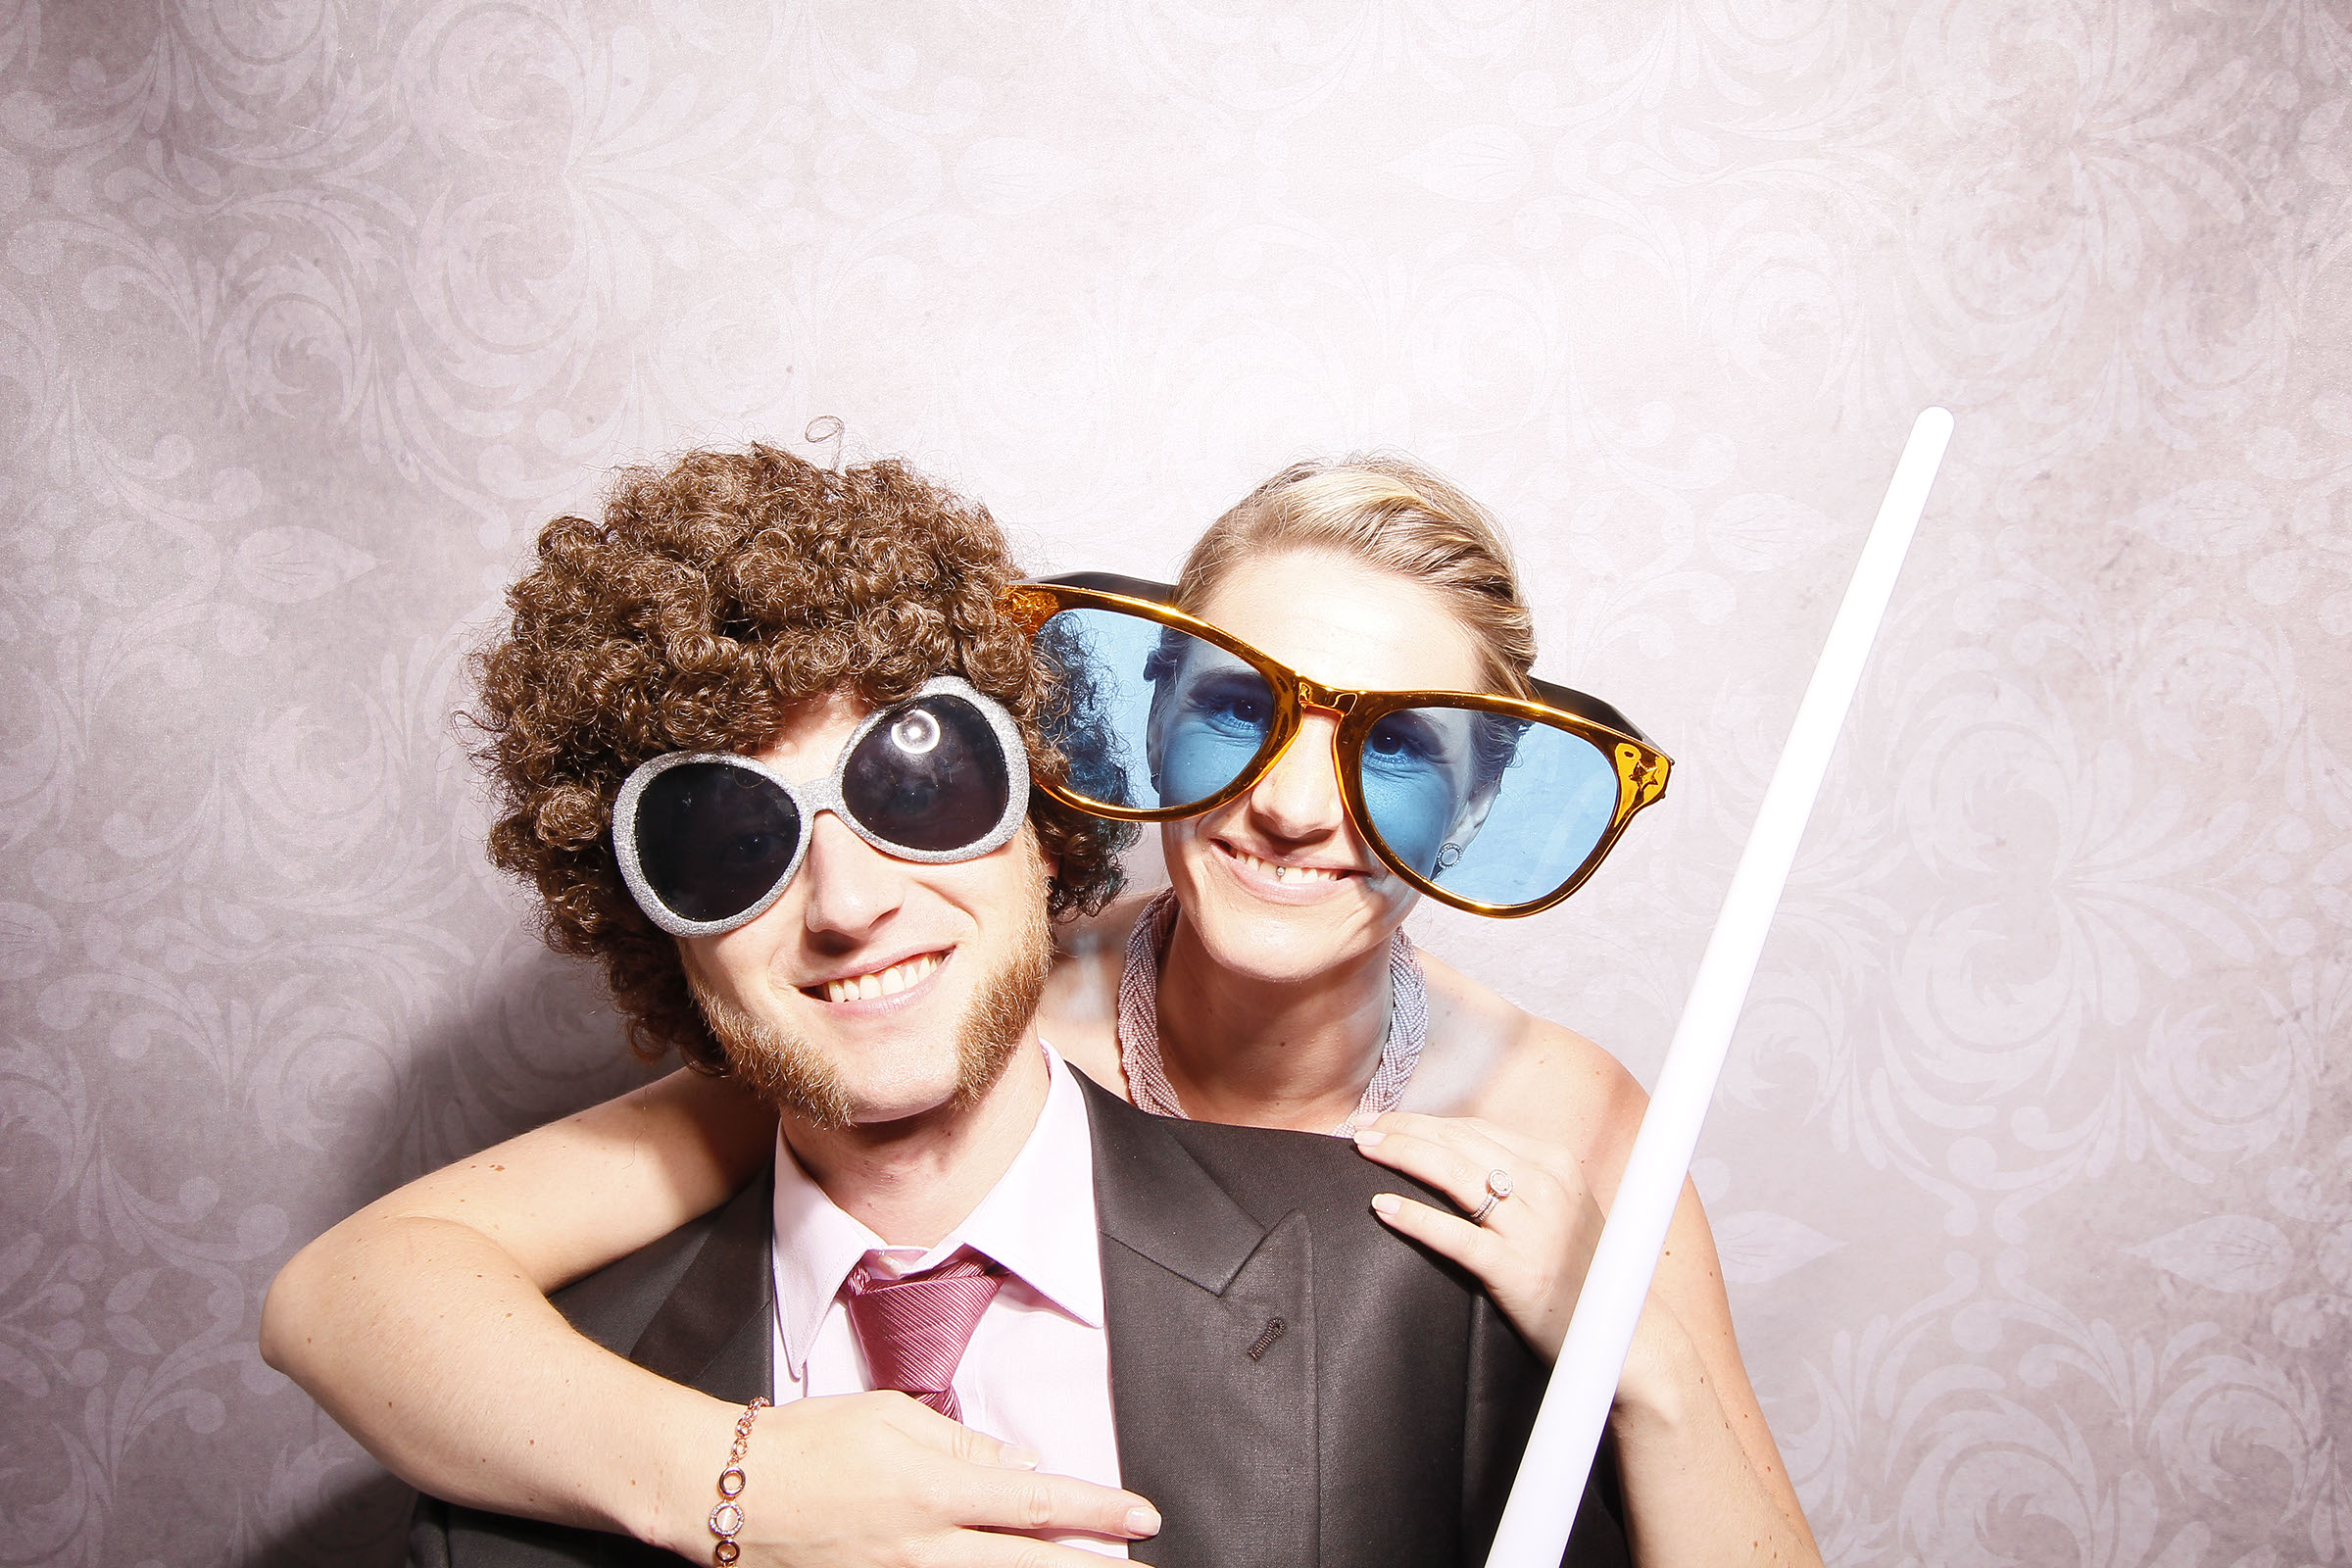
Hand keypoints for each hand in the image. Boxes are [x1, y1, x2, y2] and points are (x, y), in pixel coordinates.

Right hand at [705, 1391, 1160, 1564]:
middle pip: (1030, 1565)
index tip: (1141, 1516)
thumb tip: (1018, 1464)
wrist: (726, 1492)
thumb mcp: (889, 1418)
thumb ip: (960, 1445)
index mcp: (934, 1490)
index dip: (1096, 1510)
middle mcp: (926, 1547)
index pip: (1036, 1501)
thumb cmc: (805, 1443)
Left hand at [1352, 1111, 1606, 1363]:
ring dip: (1402, 1155)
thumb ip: (1520, 1180)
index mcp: (1555, 1164)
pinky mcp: (1518, 1268)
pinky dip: (1415, 1217)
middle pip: (1458, 1143)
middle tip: (1360, 1127)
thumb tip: (1458, 1156)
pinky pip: (1455, 1235)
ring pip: (1453, 1175)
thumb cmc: (1582, 1274)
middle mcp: (1546, 1185)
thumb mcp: (1561, 1209)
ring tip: (1363, 1149)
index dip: (1425, 1121)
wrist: (1622, 1337)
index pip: (1474, 1129)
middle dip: (1404, 1129)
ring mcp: (1533, 1226)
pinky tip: (1382, 1206)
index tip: (1386, 1118)